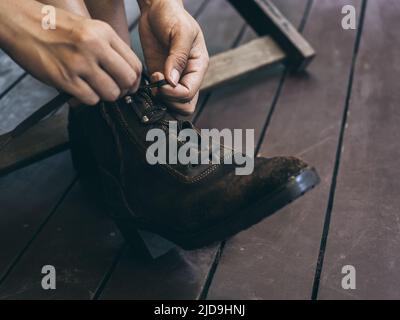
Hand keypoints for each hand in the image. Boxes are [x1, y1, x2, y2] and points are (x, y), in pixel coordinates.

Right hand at [1, 2, 141, 104]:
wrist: (21, 23)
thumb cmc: (53, 26)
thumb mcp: (88, 28)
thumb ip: (109, 49)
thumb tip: (127, 74)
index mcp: (103, 32)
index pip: (135, 64)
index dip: (135, 81)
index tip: (130, 86)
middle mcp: (94, 46)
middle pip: (127, 81)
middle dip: (123, 90)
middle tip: (114, 90)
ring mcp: (80, 63)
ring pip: (111, 93)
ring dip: (104, 96)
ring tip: (94, 87)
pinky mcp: (65, 78)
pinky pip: (91, 99)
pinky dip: (88, 99)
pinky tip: (80, 89)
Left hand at [138, 0, 208, 114]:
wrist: (156, 8)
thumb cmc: (172, 15)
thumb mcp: (180, 32)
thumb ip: (178, 57)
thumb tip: (172, 80)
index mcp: (198, 66)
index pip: (190, 93)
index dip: (174, 93)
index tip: (161, 80)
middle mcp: (188, 76)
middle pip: (185, 105)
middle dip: (169, 100)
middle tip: (157, 85)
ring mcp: (174, 79)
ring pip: (174, 105)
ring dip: (161, 99)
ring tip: (153, 80)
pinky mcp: (161, 78)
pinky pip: (161, 97)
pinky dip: (154, 94)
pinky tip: (149, 79)